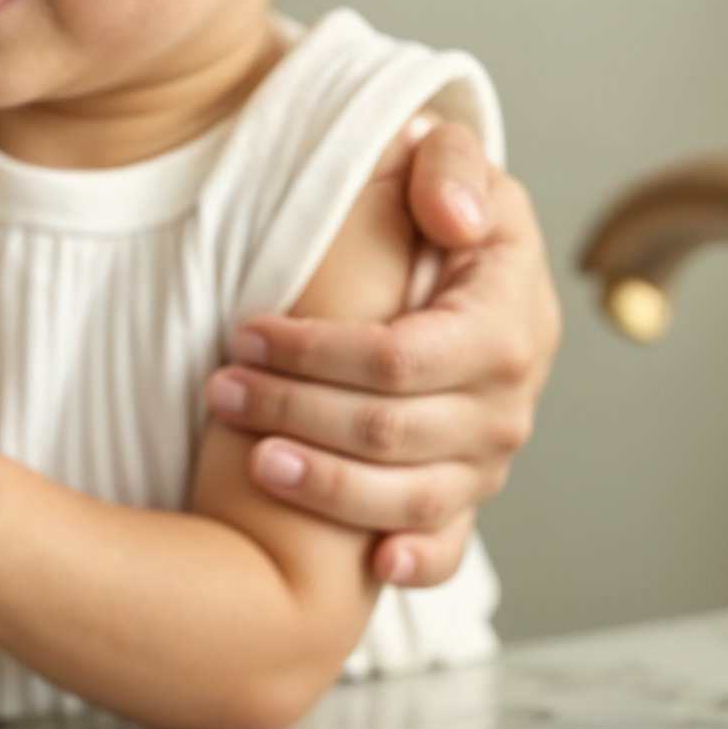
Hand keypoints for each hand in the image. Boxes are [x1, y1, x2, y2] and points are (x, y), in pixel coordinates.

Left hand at [206, 120, 560, 586]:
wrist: (474, 272)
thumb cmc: (448, 212)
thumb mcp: (452, 163)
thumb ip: (448, 166)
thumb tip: (449, 217)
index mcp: (505, 321)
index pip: (401, 357)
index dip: (316, 352)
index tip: (247, 332)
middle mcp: (507, 400)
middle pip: (392, 431)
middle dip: (295, 413)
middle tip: (220, 389)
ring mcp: (489, 456)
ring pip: (412, 496)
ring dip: (326, 487)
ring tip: (251, 460)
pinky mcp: (469, 494)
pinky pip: (452, 546)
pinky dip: (417, 561)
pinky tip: (371, 565)